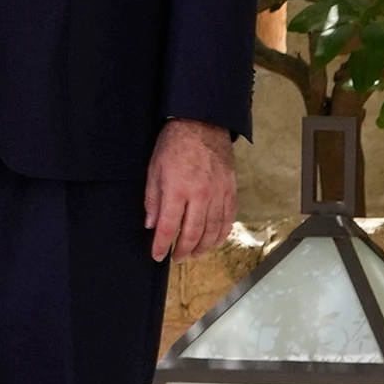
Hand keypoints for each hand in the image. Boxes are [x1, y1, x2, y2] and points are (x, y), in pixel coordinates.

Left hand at [145, 118, 237, 263]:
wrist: (203, 125)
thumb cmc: (174, 146)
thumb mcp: (154, 170)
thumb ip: (153, 200)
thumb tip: (152, 224)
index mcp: (177, 190)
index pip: (169, 227)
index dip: (162, 245)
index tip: (157, 256)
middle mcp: (200, 195)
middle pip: (193, 232)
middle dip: (184, 249)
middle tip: (177, 258)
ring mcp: (219, 193)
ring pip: (214, 229)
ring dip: (204, 245)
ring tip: (196, 254)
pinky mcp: (231, 190)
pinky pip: (228, 217)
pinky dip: (222, 232)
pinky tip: (216, 240)